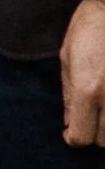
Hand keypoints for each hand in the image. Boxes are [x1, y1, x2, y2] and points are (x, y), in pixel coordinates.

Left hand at [62, 0, 104, 145]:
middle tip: (88, 119)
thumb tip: (69, 121)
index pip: (81, 136)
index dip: (73, 138)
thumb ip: (68, 94)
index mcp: (86, 89)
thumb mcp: (67, 58)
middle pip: (104, 140)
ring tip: (102, 110)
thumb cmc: (89, 28)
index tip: (71, 131)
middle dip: (94, 134)